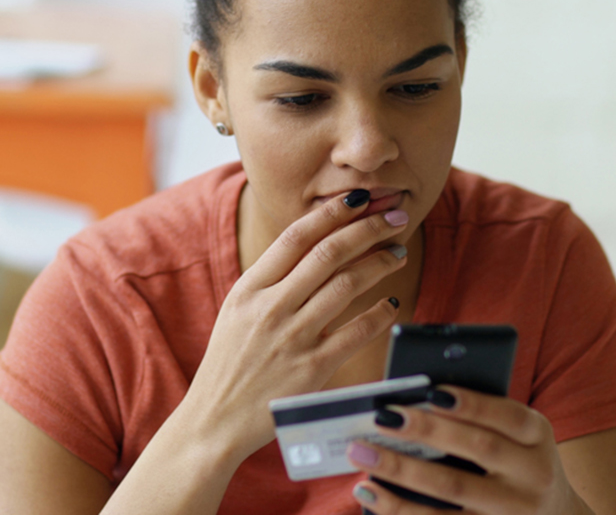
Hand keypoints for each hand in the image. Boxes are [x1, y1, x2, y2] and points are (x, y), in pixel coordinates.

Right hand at [177, 192, 408, 462]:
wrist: (214, 420)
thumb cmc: (230, 363)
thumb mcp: (238, 311)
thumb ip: (271, 280)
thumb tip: (312, 242)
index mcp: (249, 289)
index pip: (295, 236)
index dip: (332, 213)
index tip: (360, 199)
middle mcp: (269, 308)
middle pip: (327, 254)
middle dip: (367, 229)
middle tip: (394, 217)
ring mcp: (291, 338)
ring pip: (346, 285)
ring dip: (379, 264)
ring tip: (398, 253)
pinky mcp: (311, 369)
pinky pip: (356, 333)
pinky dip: (380, 314)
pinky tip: (393, 303)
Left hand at [346, 386, 593, 514]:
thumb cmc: (519, 462)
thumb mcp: (519, 436)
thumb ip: (483, 418)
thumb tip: (417, 397)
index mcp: (537, 435)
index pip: (507, 414)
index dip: (472, 403)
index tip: (432, 391)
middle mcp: (533, 474)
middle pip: (477, 448)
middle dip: (426, 431)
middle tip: (382, 417)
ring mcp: (513, 511)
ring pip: (453, 490)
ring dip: (402, 471)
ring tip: (362, 454)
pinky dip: (400, 509)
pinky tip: (370, 493)